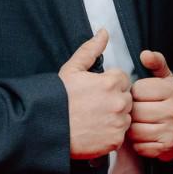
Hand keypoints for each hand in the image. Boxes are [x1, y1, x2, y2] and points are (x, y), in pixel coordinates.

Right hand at [59, 30, 131, 160]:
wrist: (46, 127)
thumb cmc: (57, 98)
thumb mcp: (72, 69)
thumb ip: (91, 49)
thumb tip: (103, 32)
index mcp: (112, 82)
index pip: (123, 80)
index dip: (109, 85)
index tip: (95, 92)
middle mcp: (119, 102)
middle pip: (126, 99)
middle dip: (113, 101)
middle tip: (93, 107)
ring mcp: (118, 123)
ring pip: (125, 118)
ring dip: (113, 118)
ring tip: (93, 120)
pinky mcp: (115, 141)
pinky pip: (119, 136)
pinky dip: (109, 135)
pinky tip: (94, 131)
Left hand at [127, 50, 172, 161]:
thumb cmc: (169, 103)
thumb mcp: (166, 80)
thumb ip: (156, 64)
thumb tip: (145, 54)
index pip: (137, 90)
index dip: (134, 94)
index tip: (141, 97)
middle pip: (134, 111)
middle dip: (132, 112)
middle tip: (138, 112)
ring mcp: (171, 131)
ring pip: (134, 130)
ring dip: (132, 129)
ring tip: (140, 124)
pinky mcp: (166, 148)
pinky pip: (139, 146)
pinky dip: (138, 144)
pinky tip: (145, 137)